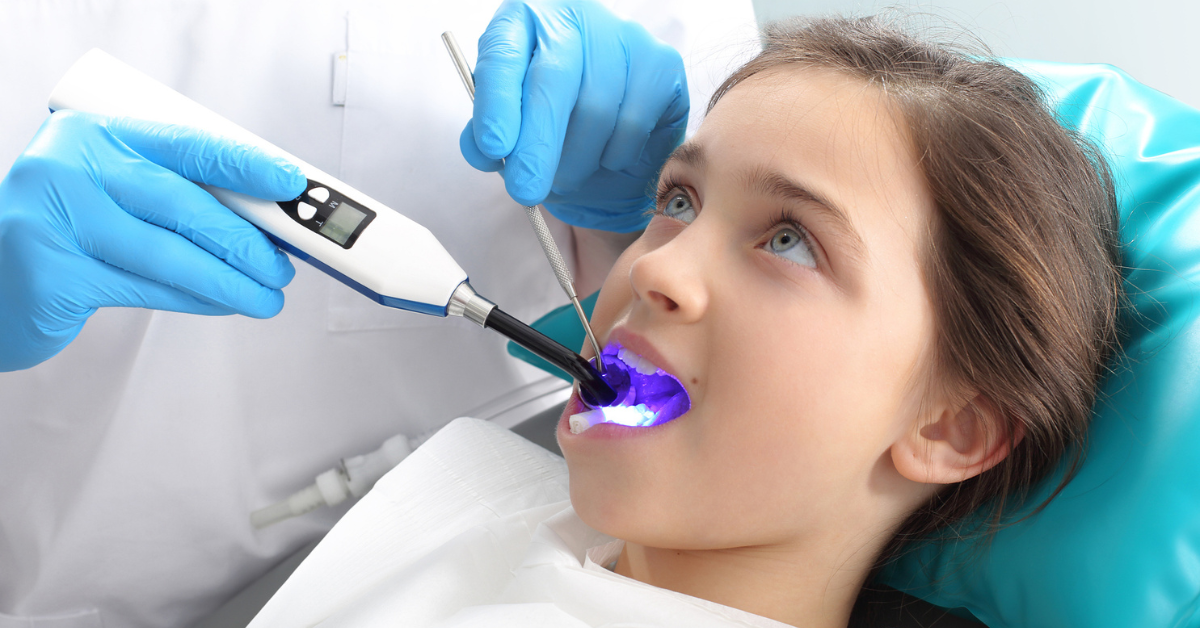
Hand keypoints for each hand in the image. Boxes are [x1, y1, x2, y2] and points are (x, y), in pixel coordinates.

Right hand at [0, 110, 305, 370]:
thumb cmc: (65, 230)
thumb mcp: (110, 191)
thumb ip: (169, 193)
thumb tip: (261, 216)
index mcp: (93, 135)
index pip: (185, 144)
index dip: (246, 164)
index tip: (292, 184)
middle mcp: (68, 168)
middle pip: (182, 204)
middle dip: (245, 240)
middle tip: (283, 265)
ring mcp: (53, 220)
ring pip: (169, 254)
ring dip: (230, 280)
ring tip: (267, 295)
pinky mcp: (52, 274)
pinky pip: (145, 288)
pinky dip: (195, 298)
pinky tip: (224, 303)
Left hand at [459, 0, 687, 232]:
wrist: (607, 138)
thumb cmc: (551, 127)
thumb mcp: (510, 130)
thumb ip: (489, 137)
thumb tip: (483, 150)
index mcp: (525, 22)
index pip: (504, 55)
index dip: (497, 103)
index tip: (492, 147)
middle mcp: (576, 18)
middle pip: (554, 79)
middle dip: (538, 144)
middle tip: (526, 190)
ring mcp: (625, 37)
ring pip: (596, 109)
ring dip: (576, 161)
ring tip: (565, 177)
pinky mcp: (662, 64)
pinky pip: (633, 123)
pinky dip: (613, 155)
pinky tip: (604, 157)